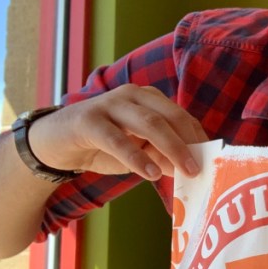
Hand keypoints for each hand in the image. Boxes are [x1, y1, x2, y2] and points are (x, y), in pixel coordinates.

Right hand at [29, 84, 208, 180]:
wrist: (54, 143)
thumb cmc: (102, 146)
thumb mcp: (138, 153)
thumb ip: (162, 157)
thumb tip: (189, 168)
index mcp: (148, 99)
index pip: (181, 116)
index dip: (198, 137)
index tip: (213, 159)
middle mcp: (132, 95)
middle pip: (170, 116)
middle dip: (189, 143)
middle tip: (201, 168)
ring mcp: (110, 104)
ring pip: (149, 123)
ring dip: (171, 148)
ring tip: (185, 171)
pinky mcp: (89, 120)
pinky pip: (117, 139)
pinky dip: (136, 157)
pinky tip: (150, 173)